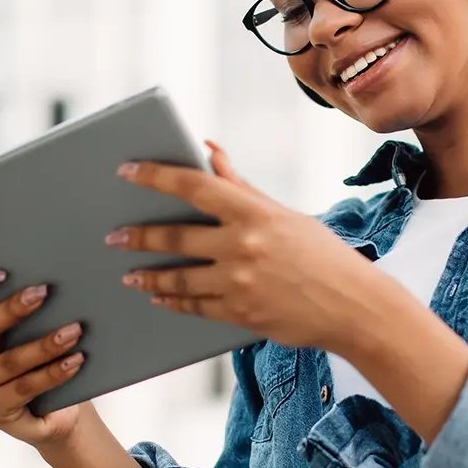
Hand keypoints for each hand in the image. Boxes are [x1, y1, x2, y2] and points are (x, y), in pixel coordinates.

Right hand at [0, 265, 87, 447]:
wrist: (55, 410)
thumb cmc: (40, 356)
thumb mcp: (28, 329)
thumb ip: (22, 301)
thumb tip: (43, 264)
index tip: (0, 272)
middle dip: (13, 309)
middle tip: (44, 291)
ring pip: (9, 362)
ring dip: (44, 344)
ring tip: (74, 330)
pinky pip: (25, 388)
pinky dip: (53, 373)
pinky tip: (76, 360)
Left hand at [107, 139, 376, 351]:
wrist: (353, 306)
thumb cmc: (321, 254)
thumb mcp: (284, 215)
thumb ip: (241, 188)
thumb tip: (210, 152)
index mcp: (255, 213)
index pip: (194, 186)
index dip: (156, 176)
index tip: (128, 170)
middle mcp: (244, 246)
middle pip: (176, 238)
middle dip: (139, 237)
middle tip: (114, 237)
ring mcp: (240, 283)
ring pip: (179, 279)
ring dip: (149, 276)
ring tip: (129, 275)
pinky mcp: (240, 315)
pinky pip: (195, 307)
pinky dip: (173, 302)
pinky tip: (159, 297)